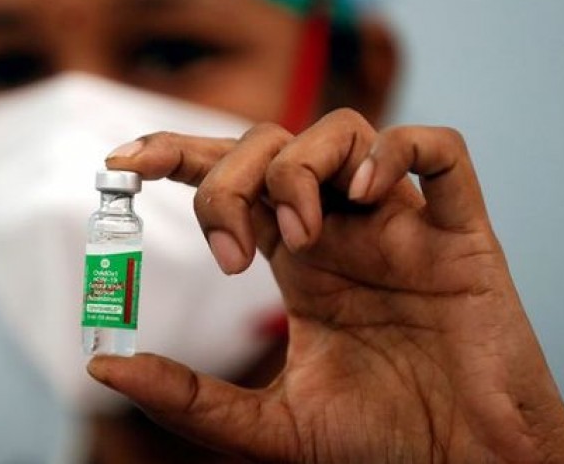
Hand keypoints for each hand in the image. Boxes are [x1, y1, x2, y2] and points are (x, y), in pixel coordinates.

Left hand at [87, 109, 563, 462]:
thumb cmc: (379, 446)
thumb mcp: (268, 427)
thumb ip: (188, 398)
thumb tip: (101, 364)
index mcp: (294, 258)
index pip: (227, 175)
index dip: (173, 152)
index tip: (119, 162)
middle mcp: (341, 227)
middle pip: (269, 144)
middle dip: (228, 177)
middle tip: (228, 251)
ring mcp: (398, 223)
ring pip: (342, 131)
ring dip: (300, 169)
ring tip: (301, 238)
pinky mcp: (462, 233)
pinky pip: (439, 150)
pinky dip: (397, 150)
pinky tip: (368, 193)